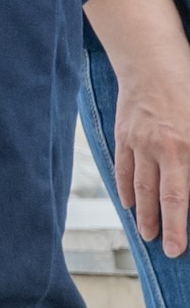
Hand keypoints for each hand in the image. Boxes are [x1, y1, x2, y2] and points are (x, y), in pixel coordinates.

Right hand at [122, 61, 189, 265]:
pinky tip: (129, 202)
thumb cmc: (188, 85)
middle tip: (161, 248)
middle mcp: (157, 150)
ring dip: (142, 212)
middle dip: (159, 226)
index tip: (175, 249)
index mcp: (182, 147)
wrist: (150, 58)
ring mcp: (136, 142)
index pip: (179, 199)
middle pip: (156, 197)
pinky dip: (125, 188)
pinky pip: (123, 167)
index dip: (177, 227)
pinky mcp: (124, 133)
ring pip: (137, 186)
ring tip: (145, 231)